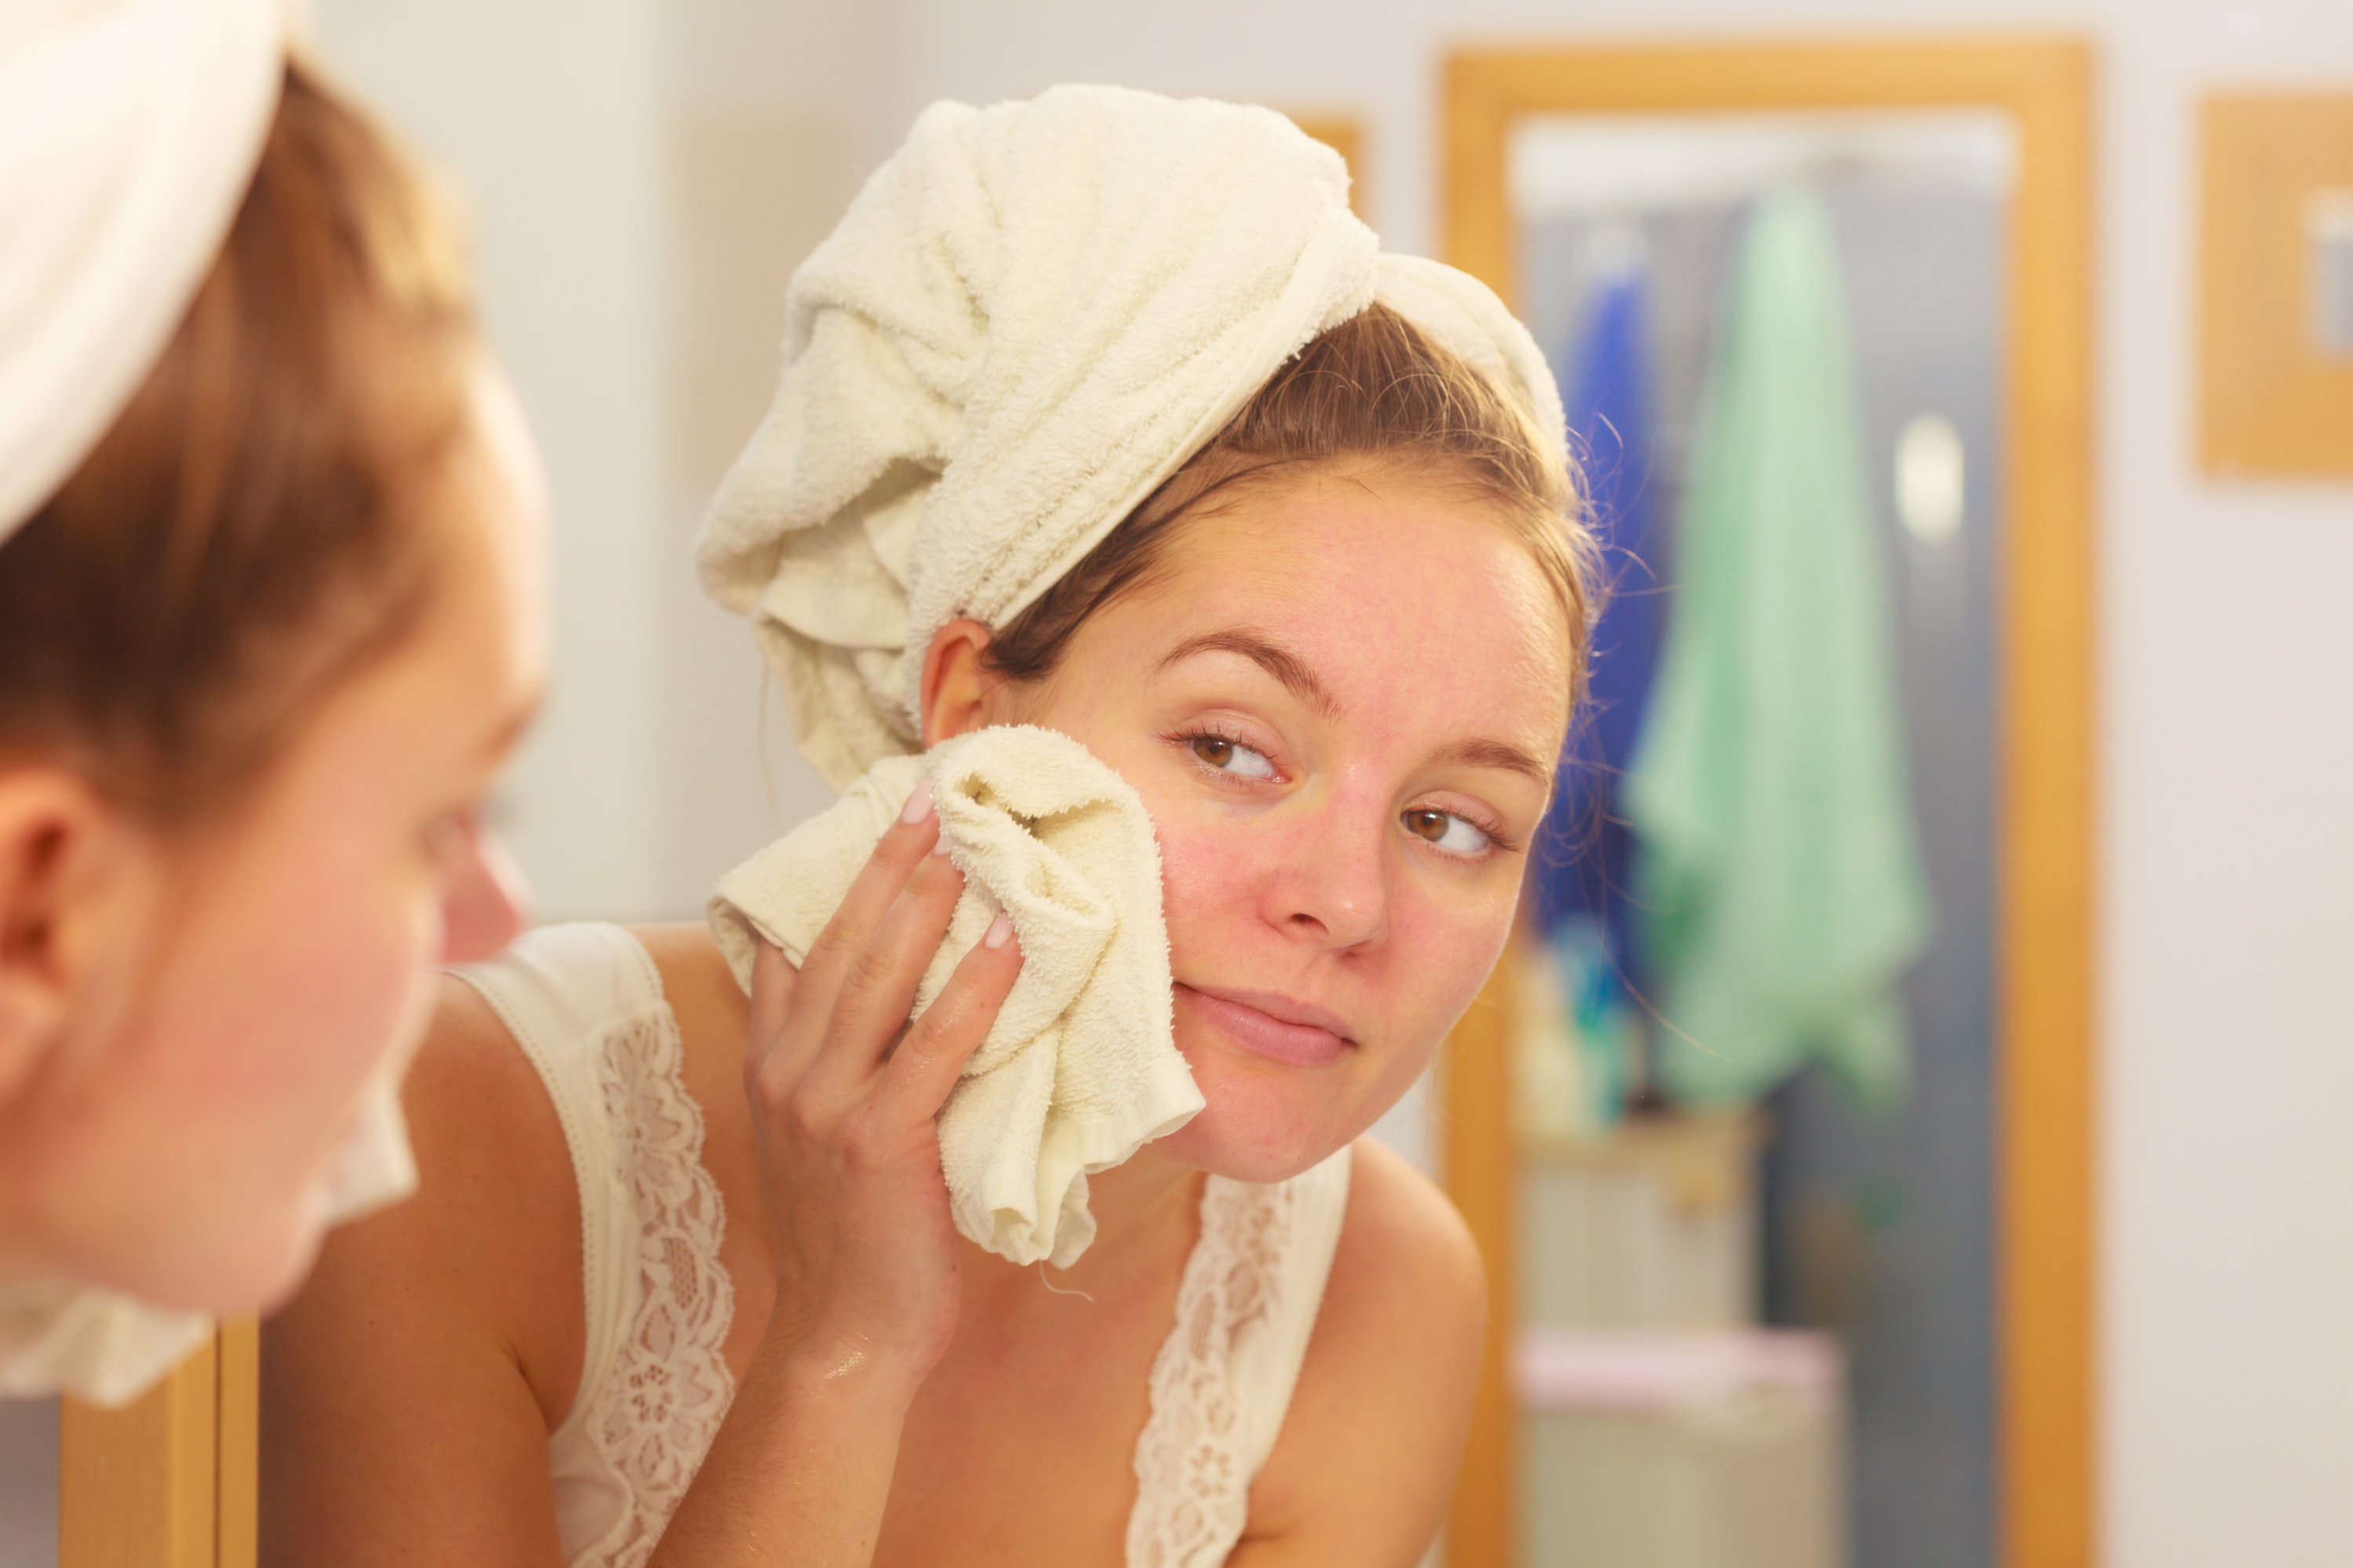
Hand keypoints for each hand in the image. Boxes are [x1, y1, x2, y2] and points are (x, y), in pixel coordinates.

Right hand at [742, 781, 1020, 1396]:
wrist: (840, 1339)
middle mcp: (789, 1073)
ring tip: (962, 841)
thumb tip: (898, 995)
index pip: (802, 946)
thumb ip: (843, 1063)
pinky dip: (968, 991)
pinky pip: (930, 1049)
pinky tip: (1002, 943)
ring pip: (876, 980)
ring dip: (922, 903)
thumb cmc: (852, 1236)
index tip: (882, 814)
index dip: (842, 876)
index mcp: (776, 1064)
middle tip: (927, 795)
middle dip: (885, 863)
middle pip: (839, 943)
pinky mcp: (877, 1142)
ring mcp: (826, 1105)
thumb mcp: (826, 1135)